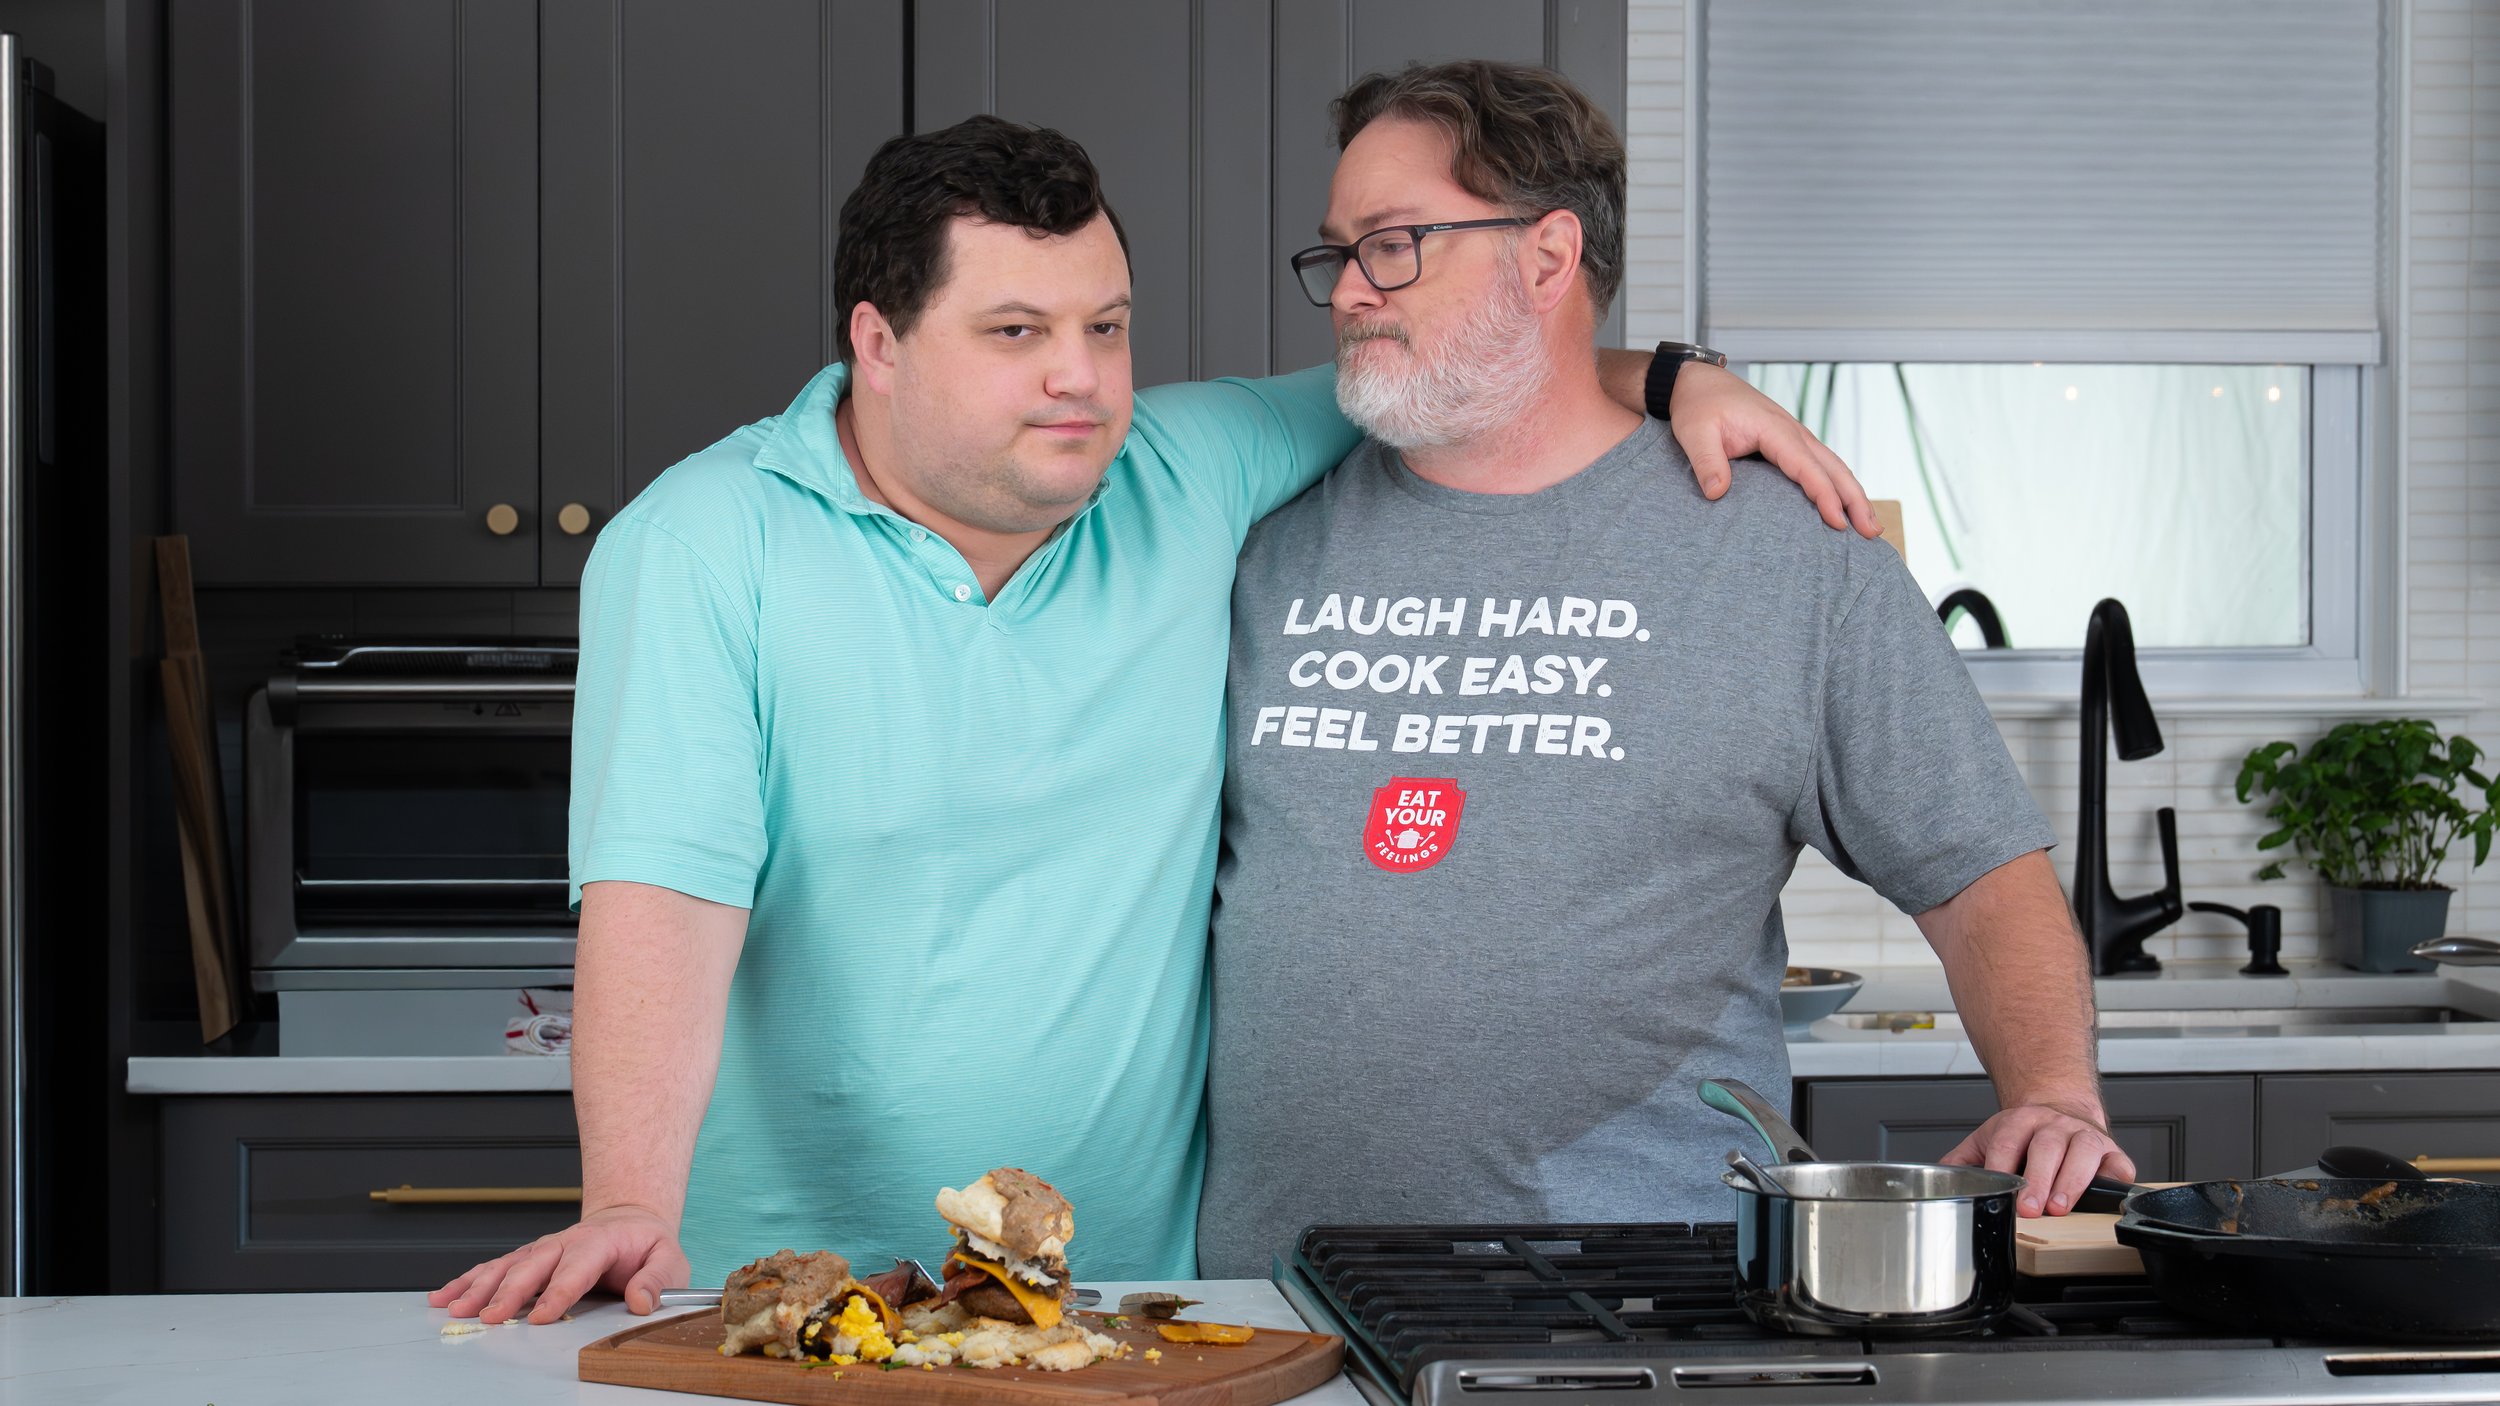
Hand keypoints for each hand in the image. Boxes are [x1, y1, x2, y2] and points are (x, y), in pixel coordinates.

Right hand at [428, 1203, 689, 1323]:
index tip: (541, 1316)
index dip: (558, 1292)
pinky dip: (468, 1280)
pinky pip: (496, 1268)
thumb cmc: (648, 1246)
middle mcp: (565, 1242)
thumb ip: (657, 1281)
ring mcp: (544, 1249)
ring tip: (453, 1307)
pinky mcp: (530, 1258)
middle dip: (508, 1291)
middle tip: (488, 1316)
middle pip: (532, 1266)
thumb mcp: (669, 1260)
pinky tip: (445, 1295)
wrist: (630, 1221)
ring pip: (507, 1265)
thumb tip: (641, 1303)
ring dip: (479, 1286)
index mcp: (600, 1242)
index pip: (577, 1268)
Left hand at [1668, 362, 1878, 537]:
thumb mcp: (1694, 433)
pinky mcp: (1789, 442)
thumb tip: (1717, 493)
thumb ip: (1707, 462)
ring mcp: (1794, 435)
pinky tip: (1844, 505)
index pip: (1807, 466)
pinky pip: (1821, 464)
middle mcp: (1792, 431)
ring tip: (1870, 526)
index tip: (1837, 523)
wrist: (1697, 381)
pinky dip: (1838, 485)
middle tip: (1872, 533)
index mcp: (1774, 428)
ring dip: (1854, 495)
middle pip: (1834, 467)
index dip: (1824, 496)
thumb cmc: (1698, 405)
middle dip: (1855, 500)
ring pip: (1833, 466)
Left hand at [1939, 1100, 2136, 1217]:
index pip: (2007, 1141)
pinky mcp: (2112, 1151)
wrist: (2060, 1106)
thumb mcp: (1990, 1137)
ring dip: (2073, 1179)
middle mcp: (2053, 1124)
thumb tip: (1940, 1176)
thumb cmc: (2025, 1132)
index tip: (2001, 1190)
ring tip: (2061, 1206)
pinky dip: (2116, 1178)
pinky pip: (2119, 1163)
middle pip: (2047, 1147)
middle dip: (2039, 1179)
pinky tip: (2108, 1193)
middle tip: (2031, 1208)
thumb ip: (1965, 1158)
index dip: (2003, 1166)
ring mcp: (2084, 1135)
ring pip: (2083, 1150)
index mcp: (2019, 1121)